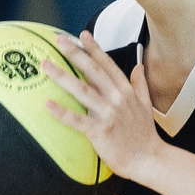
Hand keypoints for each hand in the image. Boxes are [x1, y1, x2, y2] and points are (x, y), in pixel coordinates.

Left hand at [38, 30, 160, 176]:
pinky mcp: (100, 131)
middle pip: (92, 71)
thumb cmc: (144, 135)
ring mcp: (108, 114)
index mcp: (125, 91)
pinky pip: (77, 120)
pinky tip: (47, 104)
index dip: (94, 49)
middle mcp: (116, 99)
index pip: (107, 65)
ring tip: (46, 66)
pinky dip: (62, 112)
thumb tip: (138, 67)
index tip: (83, 35)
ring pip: (82, 91)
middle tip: (59, 41)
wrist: (148, 159)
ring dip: (62, 77)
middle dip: (75, 54)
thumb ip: (140, 84)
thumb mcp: (145, 105)